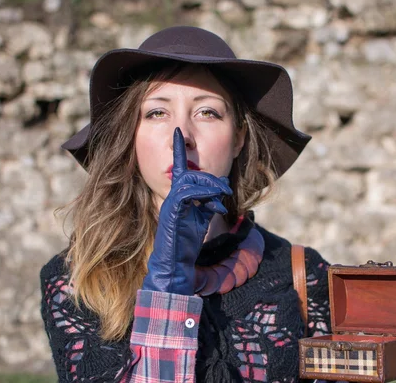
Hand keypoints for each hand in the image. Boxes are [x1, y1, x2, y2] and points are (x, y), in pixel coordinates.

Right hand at [142, 127, 232, 294]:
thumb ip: (210, 200)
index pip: (177, 167)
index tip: (177, 132)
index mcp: (178, 195)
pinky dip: (204, 195)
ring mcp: (170, 204)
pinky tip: (215, 205)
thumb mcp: (202, 216)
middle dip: (210, 177)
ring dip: (210, 185)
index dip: (176, 149)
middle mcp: (171, 196)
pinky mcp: (171, 213)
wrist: (175, 263)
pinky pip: (186, 194)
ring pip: (189, 180)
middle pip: (189, 173)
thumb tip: (222, 185)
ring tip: (223, 197)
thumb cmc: (186, 241)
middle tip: (225, 189)